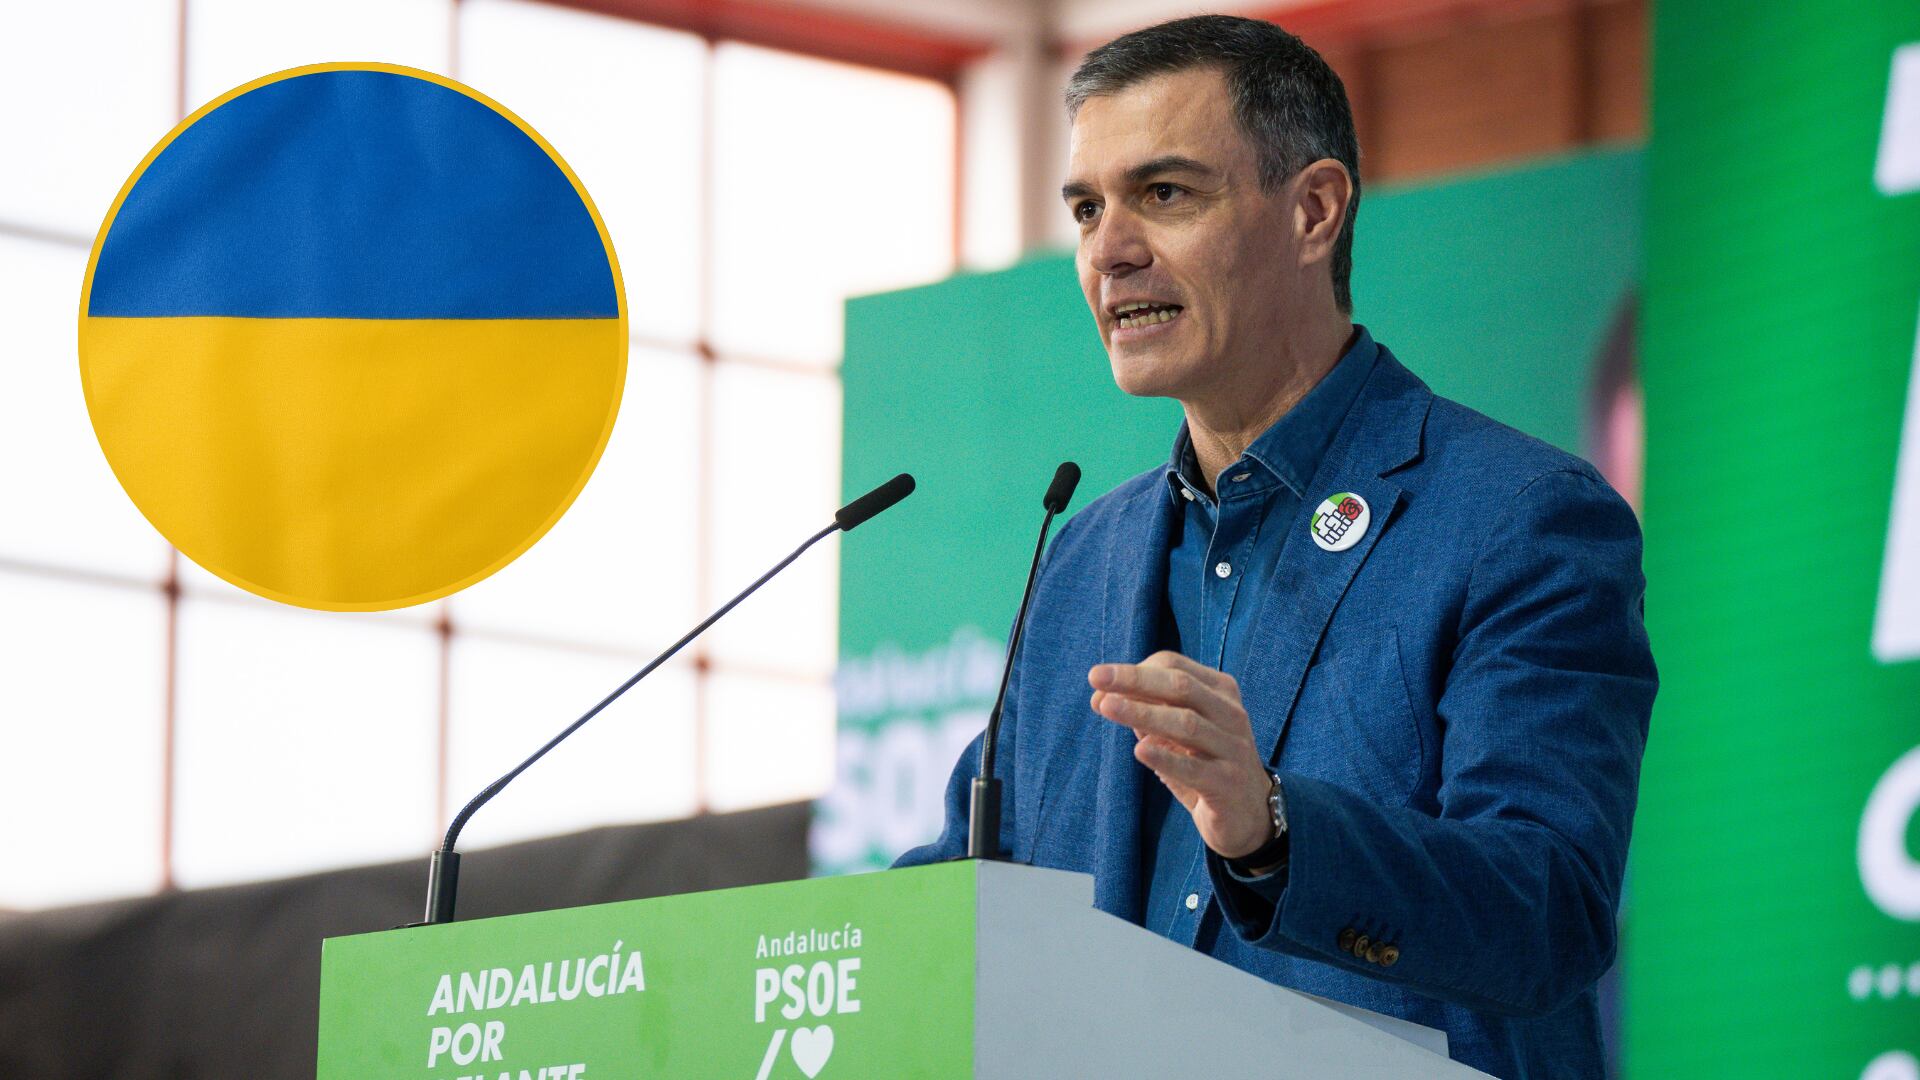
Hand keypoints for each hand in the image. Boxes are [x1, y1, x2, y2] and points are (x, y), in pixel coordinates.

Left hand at [1088, 651, 1271, 859]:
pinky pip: (1195, 769)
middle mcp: (1231, 714)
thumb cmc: (1205, 764)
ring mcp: (1233, 749)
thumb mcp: (1178, 734)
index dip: (1135, 671)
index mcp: (1220, 692)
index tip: (1099, 681)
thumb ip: (1147, 713)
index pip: (1175, 667)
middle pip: (1181, 687)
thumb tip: (1101, 698)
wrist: (1248, 814)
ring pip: (1187, 724)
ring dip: (1143, 713)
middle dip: (1135, 680)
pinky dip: (1166, 758)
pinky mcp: (1228, 784)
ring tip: (1107, 707)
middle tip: (1096, 677)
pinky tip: (1139, 750)